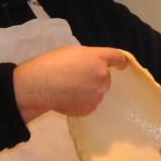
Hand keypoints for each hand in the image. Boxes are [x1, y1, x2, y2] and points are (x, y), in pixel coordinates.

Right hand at [13, 45, 128, 122]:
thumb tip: (92, 65)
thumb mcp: (70, 52)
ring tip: (69, 90)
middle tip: (78, 79)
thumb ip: (88, 57)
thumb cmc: (51, 64)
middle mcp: (102, 76)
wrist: (39, 86)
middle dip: (96, 78)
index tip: (121, 65)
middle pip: (106, 78)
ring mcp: (97, 94)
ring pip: (98, 92)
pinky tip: (67, 98)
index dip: (120, 61)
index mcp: (98, 58)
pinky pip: (90, 104)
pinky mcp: (90, 108)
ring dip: (89, 91)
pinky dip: (82, 102)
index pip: (117, 57)